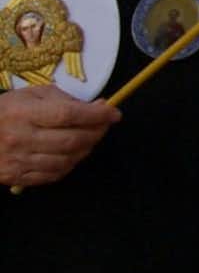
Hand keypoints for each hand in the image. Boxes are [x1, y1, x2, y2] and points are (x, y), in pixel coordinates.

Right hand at [0, 85, 118, 189]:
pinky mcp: (17, 177)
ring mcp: (19, 160)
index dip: (97, 115)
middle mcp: (21, 138)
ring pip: (67, 160)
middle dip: (97, 132)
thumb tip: (98, 107)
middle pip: (72, 140)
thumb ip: (64, 100)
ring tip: (88, 138)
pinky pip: (54, 175)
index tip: (114, 113)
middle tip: (104, 125)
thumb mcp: (30, 95)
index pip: (69, 114)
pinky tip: (71, 153)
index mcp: (23, 113)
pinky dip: (70, 164)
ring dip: (86, 149)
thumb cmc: (5, 111)